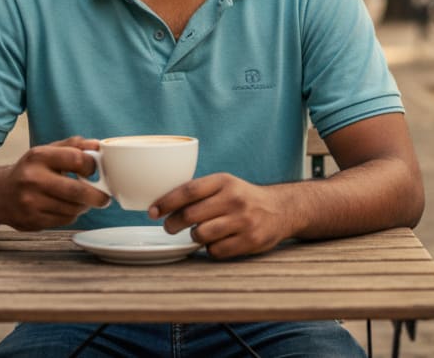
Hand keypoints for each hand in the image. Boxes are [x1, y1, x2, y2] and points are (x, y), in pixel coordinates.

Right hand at [0, 137, 110, 231]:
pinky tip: (66, 207)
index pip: (76, 159)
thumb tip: (98, 146)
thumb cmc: (29, 170)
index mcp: (38, 156)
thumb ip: (73, 146)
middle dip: (97, 195)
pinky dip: (71, 215)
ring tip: (82, 200)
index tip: (95, 170)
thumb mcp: (47, 151)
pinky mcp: (32, 221)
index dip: (92, 166)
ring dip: (84, 206)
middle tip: (104, 197)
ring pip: (73, 208)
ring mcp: (31, 202)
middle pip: (77, 190)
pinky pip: (64, 220)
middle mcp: (32, 179)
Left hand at [149, 173, 295, 258]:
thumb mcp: (225, 184)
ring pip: (201, 234)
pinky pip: (216, 251)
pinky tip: (216, 242)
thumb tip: (162, 204)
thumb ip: (199, 191)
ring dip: (194, 236)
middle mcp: (234, 199)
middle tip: (169, 227)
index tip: (152, 211)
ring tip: (198, 233)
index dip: (166, 202)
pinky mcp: (250, 241)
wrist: (281, 209)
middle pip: (190, 215)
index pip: (188, 190)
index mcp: (224, 181)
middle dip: (173, 224)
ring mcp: (243, 221)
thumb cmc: (243, 198)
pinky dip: (210, 249)